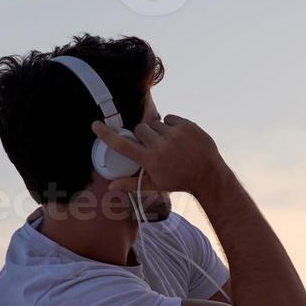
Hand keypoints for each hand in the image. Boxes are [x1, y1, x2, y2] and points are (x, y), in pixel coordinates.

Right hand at [92, 115, 224, 196]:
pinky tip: (180, 138)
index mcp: (150, 161)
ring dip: (159, 132)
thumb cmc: (180, 181)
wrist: (209, 175)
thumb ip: (132, 184)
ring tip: (171, 145)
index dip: (107, 135)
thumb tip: (110, 187)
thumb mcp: (156, 184)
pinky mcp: (186, 125)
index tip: (96, 125)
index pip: (123, 145)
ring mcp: (174, 135)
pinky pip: (169, 118)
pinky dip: (172, 126)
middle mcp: (160, 146)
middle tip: (155, 147)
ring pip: (155, 123)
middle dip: (144, 136)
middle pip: (140, 129)